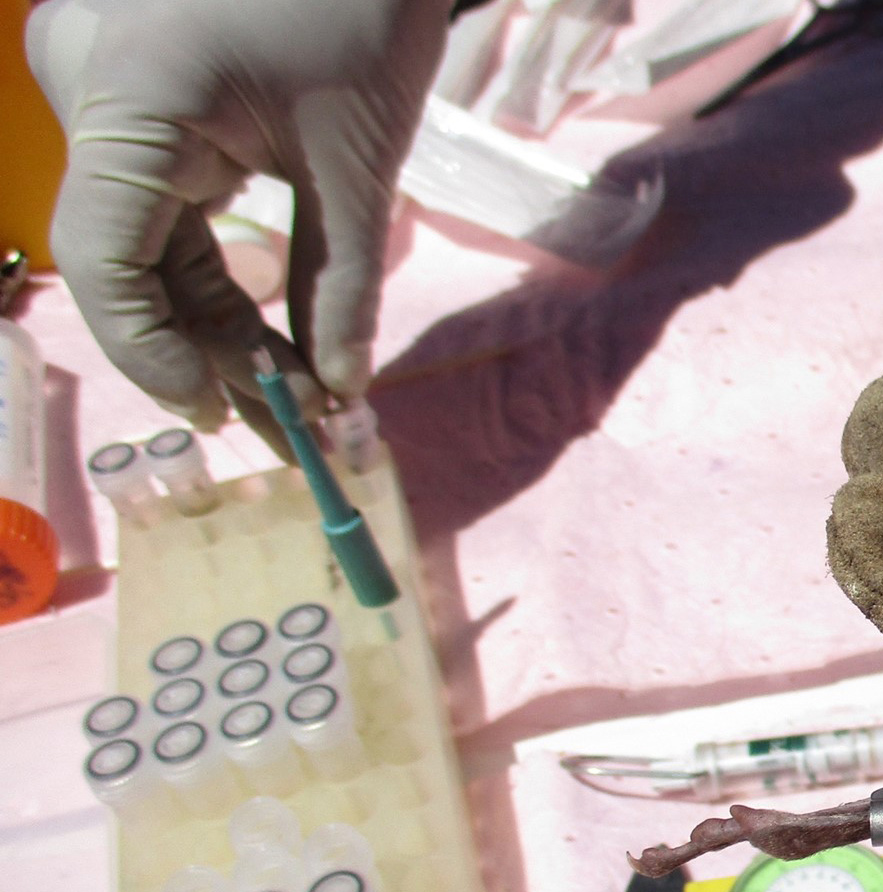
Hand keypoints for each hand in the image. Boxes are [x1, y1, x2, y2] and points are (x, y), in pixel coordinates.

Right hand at [26, 0, 450, 444]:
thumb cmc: (361, 10)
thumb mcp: (356, 160)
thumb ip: (340, 283)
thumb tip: (338, 389)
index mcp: (127, 99)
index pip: (101, 259)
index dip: (156, 352)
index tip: (226, 410)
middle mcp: (89, 95)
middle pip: (125, 260)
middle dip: (206, 350)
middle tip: (287, 427)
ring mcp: (107, 96)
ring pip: (146, 242)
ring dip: (215, 322)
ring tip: (295, 396)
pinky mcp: (140, 102)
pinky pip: (162, 206)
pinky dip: (216, 270)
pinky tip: (270, 337)